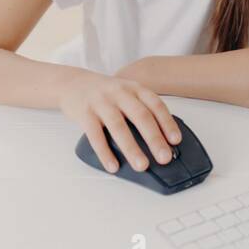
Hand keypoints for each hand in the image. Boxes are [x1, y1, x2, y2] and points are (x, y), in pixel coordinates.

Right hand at [58, 69, 181, 173]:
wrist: (72, 83)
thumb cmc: (105, 94)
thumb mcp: (126, 93)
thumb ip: (141, 109)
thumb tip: (161, 140)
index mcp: (134, 88)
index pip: (155, 105)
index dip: (167, 122)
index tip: (175, 140)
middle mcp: (119, 93)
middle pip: (140, 116)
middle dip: (154, 139)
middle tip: (164, 158)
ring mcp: (101, 102)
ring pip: (118, 126)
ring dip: (131, 148)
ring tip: (142, 166)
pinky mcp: (84, 113)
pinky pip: (95, 135)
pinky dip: (105, 152)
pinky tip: (113, 166)